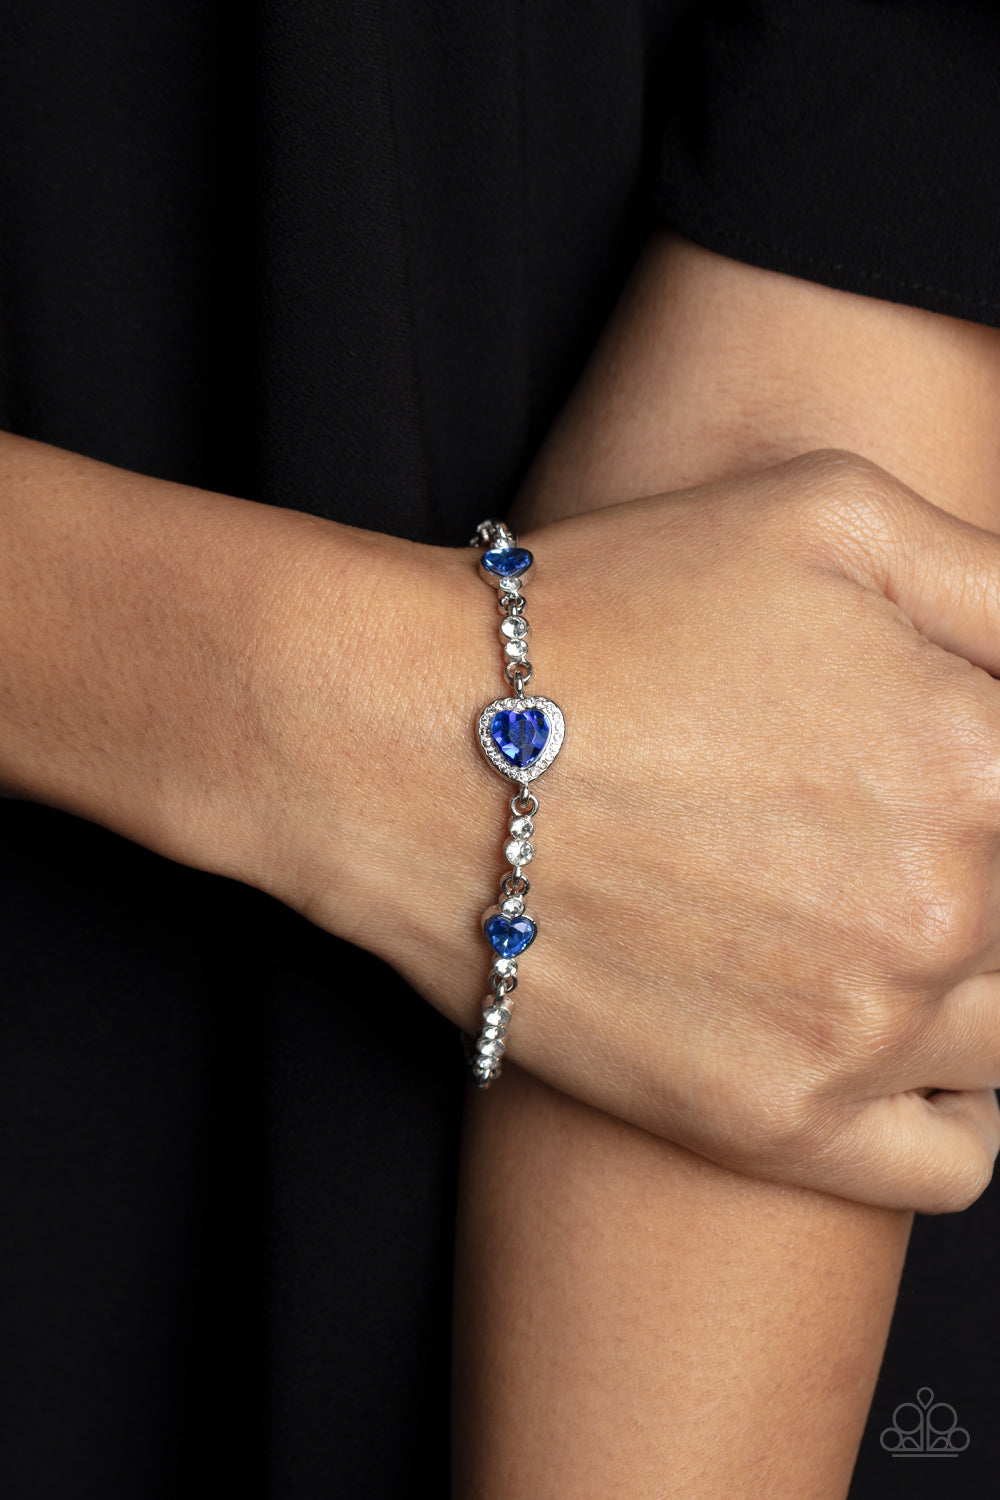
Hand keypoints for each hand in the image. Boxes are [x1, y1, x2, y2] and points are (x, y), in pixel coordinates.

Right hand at [282, 451, 999, 1212]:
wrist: (410, 745)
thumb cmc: (612, 610)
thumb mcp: (834, 512)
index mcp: (985, 757)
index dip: (991, 766)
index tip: (932, 762)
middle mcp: (949, 909)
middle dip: (985, 857)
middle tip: (867, 821)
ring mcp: (865, 1033)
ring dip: (981, 975)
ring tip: (874, 917)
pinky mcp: (776, 1123)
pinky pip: (958, 1163)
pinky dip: (955, 1106)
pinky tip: (891, 1034)